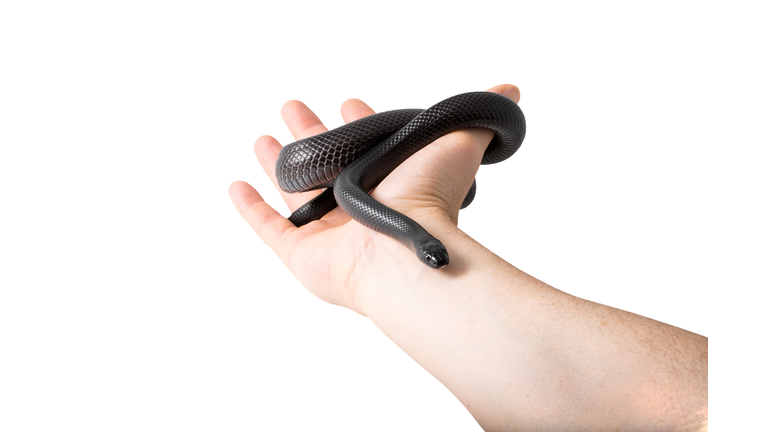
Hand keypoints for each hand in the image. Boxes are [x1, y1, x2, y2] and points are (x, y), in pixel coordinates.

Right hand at [229, 84, 520, 313]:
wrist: (403, 253)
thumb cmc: (429, 200)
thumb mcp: (456, 143)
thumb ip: (480, 116)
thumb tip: (510, 91)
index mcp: (387, 181)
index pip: (369, 146)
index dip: (360, 122)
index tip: (352, 100)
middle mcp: (356, 205)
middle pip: (325, 163)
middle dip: (310, 132)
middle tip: (294, 105)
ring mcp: (326, 231)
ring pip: (294, 192)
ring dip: (277, 164)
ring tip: (263, 138)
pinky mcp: (300, 253)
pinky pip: (267, 227)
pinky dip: (248, 208)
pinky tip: (235, 185)